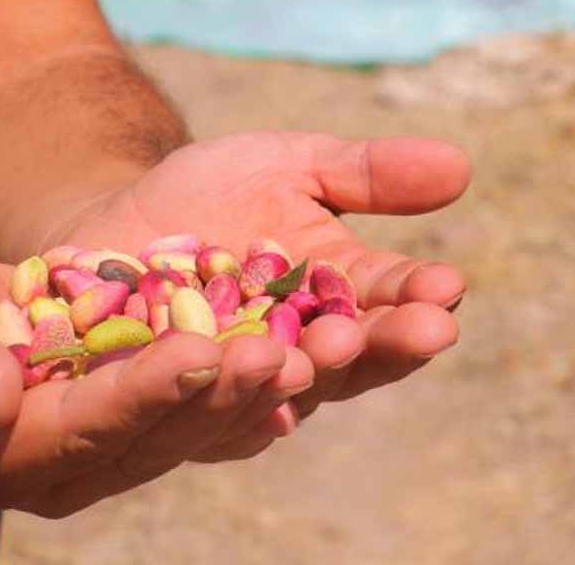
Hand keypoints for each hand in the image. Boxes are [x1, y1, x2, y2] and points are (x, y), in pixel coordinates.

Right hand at [0, 242, 310, 516]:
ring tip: (304, 351)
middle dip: (217, 396)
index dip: (143, 395)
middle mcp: (62, 463)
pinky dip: (235, 375)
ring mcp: (96, 438)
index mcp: (2, 458)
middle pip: (152, 436)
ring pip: (183, 423)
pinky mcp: (118, 402)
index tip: (198, 353)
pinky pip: (185, 396)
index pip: (84, 430)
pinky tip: (290, 347)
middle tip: (281, 356)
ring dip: (244, 391)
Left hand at [46, 133, 470, 456]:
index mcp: (343, 298)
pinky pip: (203, 409)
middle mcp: (304, 353)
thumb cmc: (213, 195)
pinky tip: (239, 376)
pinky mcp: (178, 403)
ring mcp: (242, 385)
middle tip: (412, 329)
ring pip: (285, 392)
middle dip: (382, 345)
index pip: (392, 303)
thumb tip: (462, 166)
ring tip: (327, 346)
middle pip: (353, 360)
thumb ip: (364, 173)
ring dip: (309, 371)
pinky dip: (222, 395)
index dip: (420, 298)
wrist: (112, 221)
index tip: (447, 286)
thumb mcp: (288, 166)